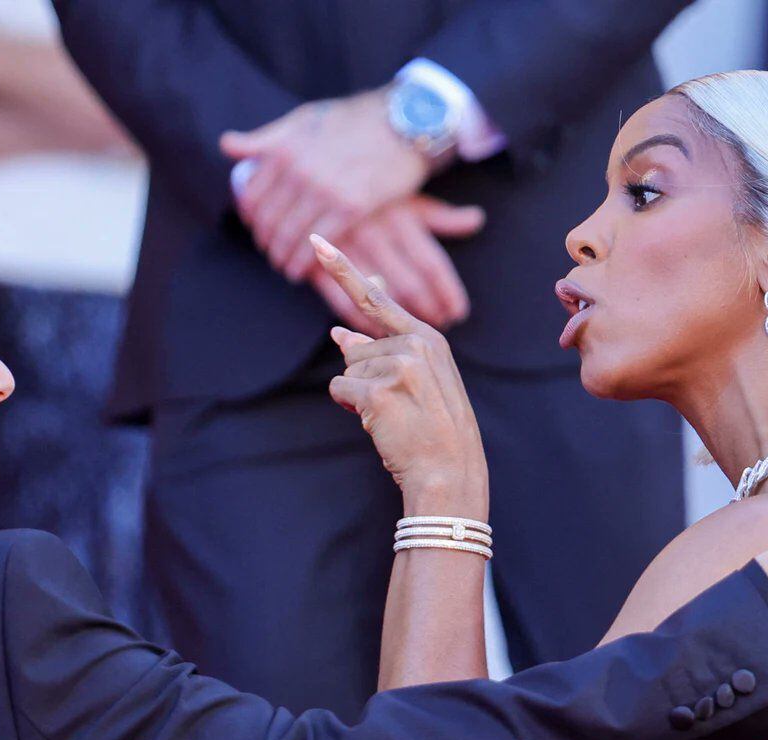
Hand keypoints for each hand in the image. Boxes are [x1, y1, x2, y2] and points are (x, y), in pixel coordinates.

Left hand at [224, 88, 433, 281]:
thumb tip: (227, 146)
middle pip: (269, 221)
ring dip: (283, 258)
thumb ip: (265, 138)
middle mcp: (300, 170)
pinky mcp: (351, 206)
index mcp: (284, 149)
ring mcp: (325, 189)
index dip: (251, 219)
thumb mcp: (304, 119)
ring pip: (290, 236)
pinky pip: (318, 242)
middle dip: (267, 243)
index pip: (253, 196)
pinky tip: (302, 270)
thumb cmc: (353, 119)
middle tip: (271, 253)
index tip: (257, 229)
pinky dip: (305, 261)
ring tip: (284, 266)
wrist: (403, 122)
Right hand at [310, 196, 484, 330]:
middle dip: (428, 310)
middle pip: (411, 284)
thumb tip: (477, 220)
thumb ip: (441, 216)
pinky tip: (377, 334)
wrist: (309, 175)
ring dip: (399, 322)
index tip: (457, 313)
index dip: (447, 292)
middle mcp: (377, 233)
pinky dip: (362, 324)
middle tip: (439, 325)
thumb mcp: (407, 199)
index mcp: (400, 218)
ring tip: (414, 334)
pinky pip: (344, 305)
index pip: (431, 264)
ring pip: (381, 298)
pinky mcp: (316, 265)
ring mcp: (347, 249)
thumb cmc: (371, 192)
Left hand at [313, 234, 485, 514]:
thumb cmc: (432, 427)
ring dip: (361, 396)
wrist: (449, 470)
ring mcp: (398, 366)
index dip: (343, 269)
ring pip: (348, 369)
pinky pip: (341, 390)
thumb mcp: (415, 381)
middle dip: (365, 376)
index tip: (317, 242)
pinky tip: (382, 422)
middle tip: (399, 404)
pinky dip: (352, 408)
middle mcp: (415, 343)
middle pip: (356, 347)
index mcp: (427, 337)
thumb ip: (380, 351)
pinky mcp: (379, 391)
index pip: (377, 300)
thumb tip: (340, 332)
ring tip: (396, 414)